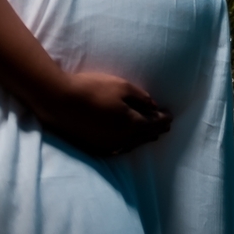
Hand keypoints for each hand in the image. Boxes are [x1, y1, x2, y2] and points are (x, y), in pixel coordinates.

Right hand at [35, 70, 172, 157]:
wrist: (62, 101)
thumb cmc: (93, 88)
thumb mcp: (121, 86)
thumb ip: (140, 97)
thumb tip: (154, 106)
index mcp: (131, 123)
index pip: (154, 123)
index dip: (164, 119)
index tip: (171, 115)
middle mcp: (123, 138)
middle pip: (145, 135)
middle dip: (157, 129)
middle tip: (166, 125)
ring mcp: (110, 144)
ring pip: (134, 143)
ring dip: (145, 138)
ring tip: (153, 134)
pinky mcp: (98, 146)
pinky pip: (122, 147)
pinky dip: (131, 143)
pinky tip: (131, 140)